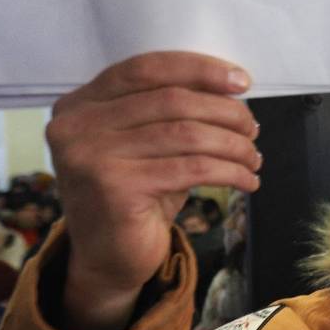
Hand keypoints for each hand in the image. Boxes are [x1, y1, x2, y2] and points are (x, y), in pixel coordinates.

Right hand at [47, 53, 260, 329]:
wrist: (108, 260)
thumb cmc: (135, 196)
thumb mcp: (146, 145)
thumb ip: (169, 111)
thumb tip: (231, 87)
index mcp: (79, 104)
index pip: (145, 69)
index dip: (198, 70)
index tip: (241, 81)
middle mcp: (75, 125)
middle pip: (171, 99)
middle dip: (224, 112)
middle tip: (253, 128)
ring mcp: (90, 156)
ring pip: (186, 134)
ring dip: (233, 144)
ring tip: (253, 157)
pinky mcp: (114, 188)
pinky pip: (192, 169)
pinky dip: (229, 172)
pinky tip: (247, 180)